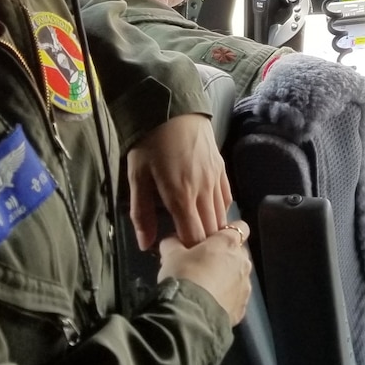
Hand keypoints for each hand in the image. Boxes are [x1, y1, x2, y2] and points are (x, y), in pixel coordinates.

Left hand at [126, 113, 231, 249]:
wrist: (174, 107)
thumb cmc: (150, 142)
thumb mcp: (137, 176)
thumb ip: (142, 213)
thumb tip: (145, 245)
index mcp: (181, 197)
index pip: (194, 237)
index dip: (191, 251)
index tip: (182, 257)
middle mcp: (204, 192)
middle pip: (212, 230)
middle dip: (204, 245)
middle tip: (192, 252)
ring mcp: (216, 180)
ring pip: (222, 216)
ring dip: (214, 230)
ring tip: (202, 238)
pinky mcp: (222, 169)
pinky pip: (227, 198)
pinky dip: (221, 211)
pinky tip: (211, 214)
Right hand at [158, 221, 253, 325]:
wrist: (190, 315)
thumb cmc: (184, 277)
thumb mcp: (171, 255)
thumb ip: (173, 242)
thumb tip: (172, 240)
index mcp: (229, 243)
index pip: (240, 227)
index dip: (227, 233)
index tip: (213, 239)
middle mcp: (243, 261)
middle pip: (238, 253)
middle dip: (224, 257)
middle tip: (202, 265)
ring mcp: (246, 285)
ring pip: (238, 276)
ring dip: (226, 278)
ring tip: (205, 288)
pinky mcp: (243, 306)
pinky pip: (236, 297)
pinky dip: (226, 298)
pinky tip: (209, 303)